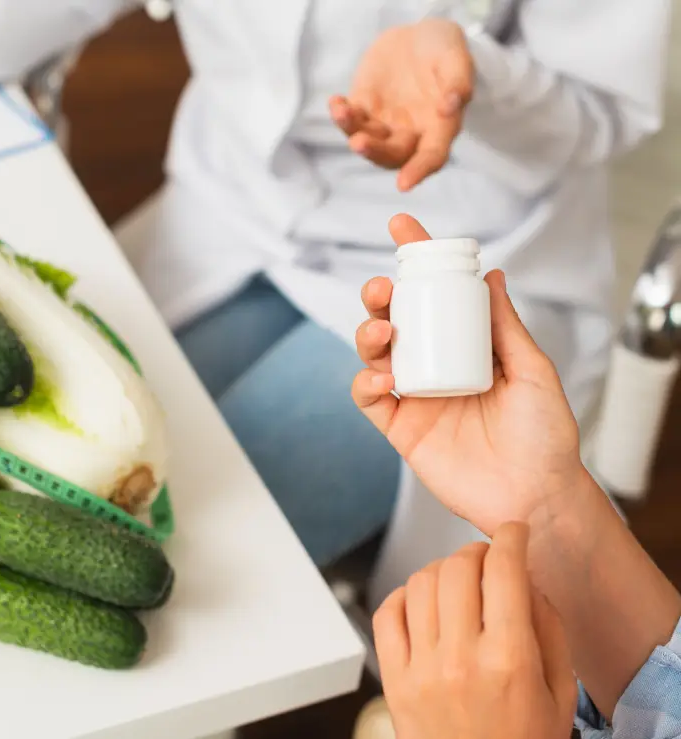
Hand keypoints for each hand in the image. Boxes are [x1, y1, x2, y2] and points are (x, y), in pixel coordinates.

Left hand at [330, 19, 472, 190]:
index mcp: (440, 128)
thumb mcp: (456, 56)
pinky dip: (340, 114)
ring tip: (342, 113)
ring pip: (368, 140)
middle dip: (375, 151)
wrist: (417, 38)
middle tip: (359, 143)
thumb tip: (450, 106)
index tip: (403, 185)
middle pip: (393, 155)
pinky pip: (351, 120)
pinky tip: (336, 102)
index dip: (419, 171)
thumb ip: (458, 81)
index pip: (431, 157)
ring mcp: (385, 124)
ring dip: (353, 132)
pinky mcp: (364, 109)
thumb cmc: (442, 50)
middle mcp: (411, 134)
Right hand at [353, 215, 584, 534]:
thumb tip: (492, 274)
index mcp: (466, 346)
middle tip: (384, 290)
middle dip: (380, 296)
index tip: (401, 226)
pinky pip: (369, 398)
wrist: (534, 495)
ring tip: (384, 331)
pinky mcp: (399, 428)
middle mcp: (435, 365)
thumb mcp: (533, 371)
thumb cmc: (545, 434)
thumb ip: (506, 327)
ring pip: (374, 353)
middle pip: (395, 319)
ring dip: (368, 334)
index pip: (437, 296)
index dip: (416, 260)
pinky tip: (381, 377)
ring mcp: (414, 396)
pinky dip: (365, 381)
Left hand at [373, 522, 577, 738]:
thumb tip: (525, 579)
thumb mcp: (559, 694)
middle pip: (457, 568)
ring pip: (420, 583)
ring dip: (441, 570)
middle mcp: (460, 659)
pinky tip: (422, 602)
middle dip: (476, 551)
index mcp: (509, 661)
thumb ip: (548, 630)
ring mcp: (421, 669)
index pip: (504, 572)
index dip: (510, 538)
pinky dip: (403, 595)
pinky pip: (386, 613)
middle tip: (487, 559)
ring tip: (457, 583)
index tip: (513, 531)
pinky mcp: (394, 680)